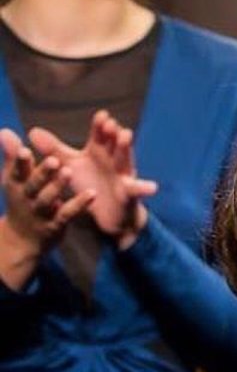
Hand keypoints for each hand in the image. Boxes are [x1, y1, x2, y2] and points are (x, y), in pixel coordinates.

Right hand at [1, 126, 97, 257]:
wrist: (22, 240)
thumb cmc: (21, 201)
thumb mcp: (15, 181)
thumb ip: (13, 157)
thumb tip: (4, 131)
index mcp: (16, 186)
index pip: (16, 172)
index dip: (19, 162)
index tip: (24, 150)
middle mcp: (27, 199)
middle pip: (33, 185)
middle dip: (42, 173)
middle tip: (54, 160)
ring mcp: (41, 213)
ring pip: (49, 199)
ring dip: (58, 186)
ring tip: (69, 171)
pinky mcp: (56, 224)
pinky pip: (68, 213)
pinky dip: (79, 204)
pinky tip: (92, 194)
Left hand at [29, 114, 158, 248]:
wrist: (107, 212)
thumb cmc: (91, 182)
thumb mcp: (71, 165)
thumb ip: (54, 149)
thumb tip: (32, 131)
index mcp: (99, 152)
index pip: (100, 136)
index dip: (101, 126)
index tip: (101, 115)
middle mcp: (113, 160)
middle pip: (115, 144)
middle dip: (114, 134)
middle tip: (112, 125)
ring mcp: (123, 175)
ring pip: (127, 161)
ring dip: (126, 149)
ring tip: (127, 138)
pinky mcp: (129, 194)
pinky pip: (136, 190)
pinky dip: (144, 188)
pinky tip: (151, 187)